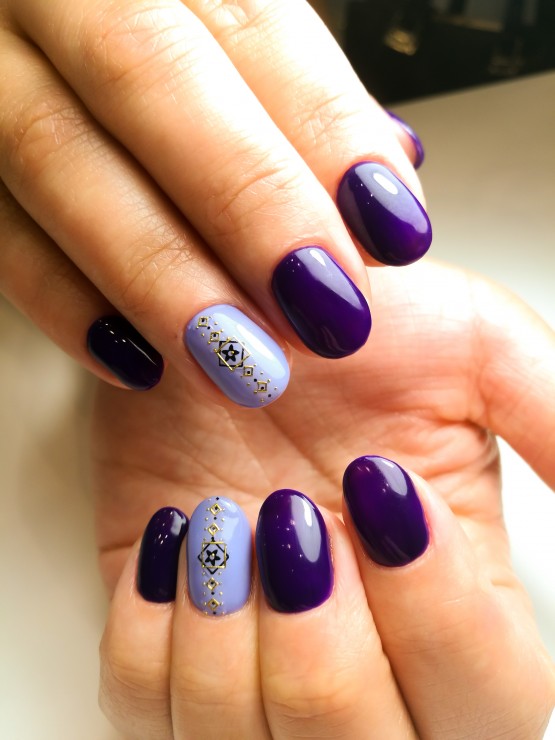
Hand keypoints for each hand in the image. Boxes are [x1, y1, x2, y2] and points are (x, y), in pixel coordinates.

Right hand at [0, 0, 427, 400]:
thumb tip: (388, 186)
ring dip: (159, 273)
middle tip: (325, 314)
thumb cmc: (174, 76)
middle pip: (150, 72)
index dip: (330, 133)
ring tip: (242, 362)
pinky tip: (139, 362)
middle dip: (248, 202)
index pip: (255, 24)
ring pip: (54, 153)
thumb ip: (305, 110)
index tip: (395, 235)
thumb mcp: (240, 60)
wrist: (56, 64)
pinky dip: (62, 301)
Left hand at [94, 260, 554, 737]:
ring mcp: (257, 665)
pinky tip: (171, 543)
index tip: (374, 485)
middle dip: (324, 653)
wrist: (214, 323)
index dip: (434, 610)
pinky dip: (153, 636)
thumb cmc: (335, 329)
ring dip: (227, 642)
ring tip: (220, 525)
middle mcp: (365, 653)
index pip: (490, 694)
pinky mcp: (169, 655)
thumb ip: (551, 416)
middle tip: (287, 518)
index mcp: (456, 599)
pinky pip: (149, 715)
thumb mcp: (466, 344)